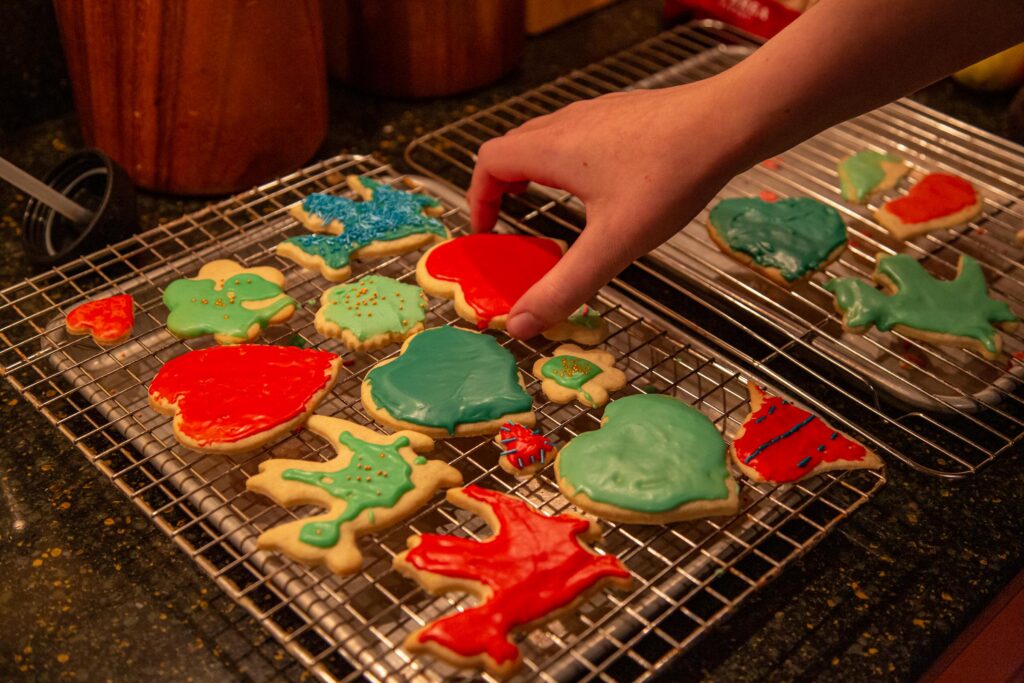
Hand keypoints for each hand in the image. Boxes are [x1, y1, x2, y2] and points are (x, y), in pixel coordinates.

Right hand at [467, 74, 755, 338]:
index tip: (487, 231)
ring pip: (547, 137)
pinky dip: (569, 159)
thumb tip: (521, 324)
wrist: (729, 121)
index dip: (478, 198)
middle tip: (512, 222)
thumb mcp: (612, 243)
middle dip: (503, 185)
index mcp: (551, 149)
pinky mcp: (627, 111)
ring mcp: (599, 112)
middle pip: (513, 147)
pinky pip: (580, 132)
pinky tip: (603, 184)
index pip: (488, 163)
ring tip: (549, 204)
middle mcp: (567, 123)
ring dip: (535, 169)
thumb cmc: (669, 177)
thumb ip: (565, 286)